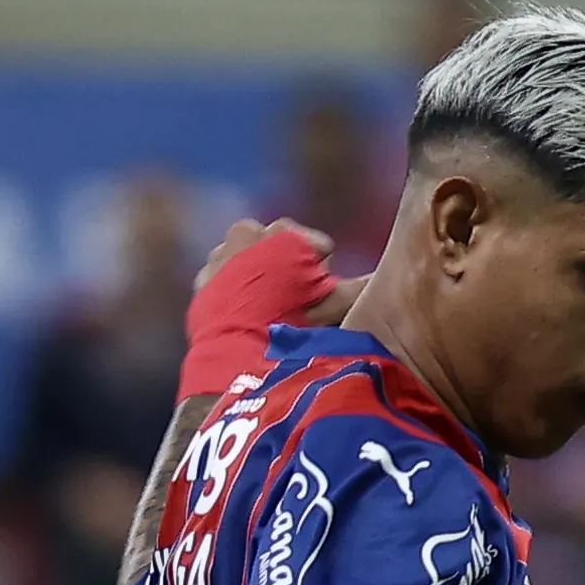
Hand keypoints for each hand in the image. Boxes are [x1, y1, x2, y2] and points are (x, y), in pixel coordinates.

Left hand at [182, 216, 348, 390]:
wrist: (241, 348)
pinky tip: (237, 310)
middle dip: (283, 256)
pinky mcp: (201, 282)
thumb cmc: (294, 320)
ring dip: (252, 267)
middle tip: (292, 287)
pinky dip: (228, 287)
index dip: (322, 262)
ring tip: (263, 298)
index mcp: (286, 236)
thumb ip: (359, 288)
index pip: (314, 242)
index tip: (324, 281)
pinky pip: (217, 276)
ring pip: (240, 252)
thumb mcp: (335, 305)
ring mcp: (221, 257)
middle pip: (273, 238)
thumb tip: (383, 280)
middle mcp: (250, 236)